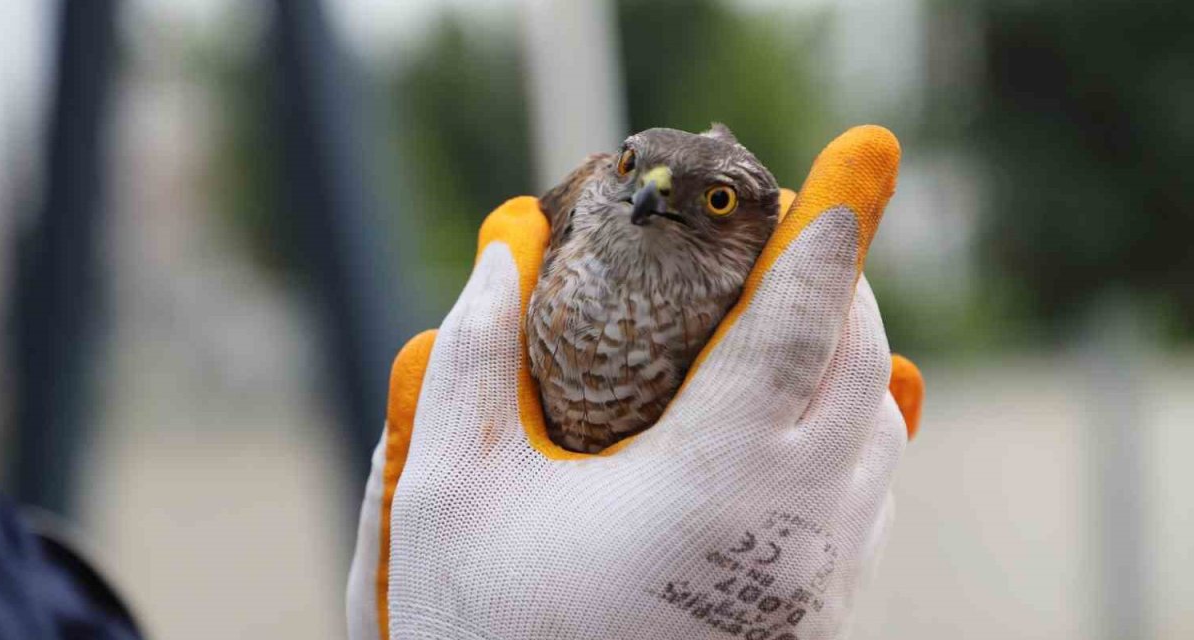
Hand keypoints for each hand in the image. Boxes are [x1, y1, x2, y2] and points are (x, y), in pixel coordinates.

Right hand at [347, 126, 922, 639]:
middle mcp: (797, 524)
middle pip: (862, 363)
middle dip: (838, 286)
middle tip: (793, 241)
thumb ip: (472, 362)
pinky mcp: (823, 621)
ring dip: (851, 361)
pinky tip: (801, 424)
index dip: (825, 233)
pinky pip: (871, 498)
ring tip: (792, 322)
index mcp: (717, 480)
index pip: (799, 321)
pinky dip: (854, 433)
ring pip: (880, 433)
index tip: (848, 170)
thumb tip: (500, 257)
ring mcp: (821, 580)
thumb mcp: (451, 495)